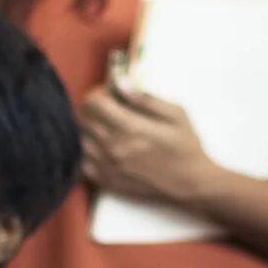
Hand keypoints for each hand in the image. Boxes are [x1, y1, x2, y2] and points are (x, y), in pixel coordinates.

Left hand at [78, 79, 214, 207]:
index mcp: (130, 127)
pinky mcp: (106, 181)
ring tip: (103, 126)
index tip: (109, 94)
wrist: (189, 183)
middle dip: (90, 107)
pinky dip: (85, 151)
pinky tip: (99, 146)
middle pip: (81, 119)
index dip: (98, 93)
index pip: (93, 103)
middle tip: (105, 108)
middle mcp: (113, 147)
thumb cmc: (185, 147)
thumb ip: (146, 98)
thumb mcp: (176, 114)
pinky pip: (81, 162)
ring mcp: (107, 166)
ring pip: (78, 139)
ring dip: (86, 128)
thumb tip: (122, 84)